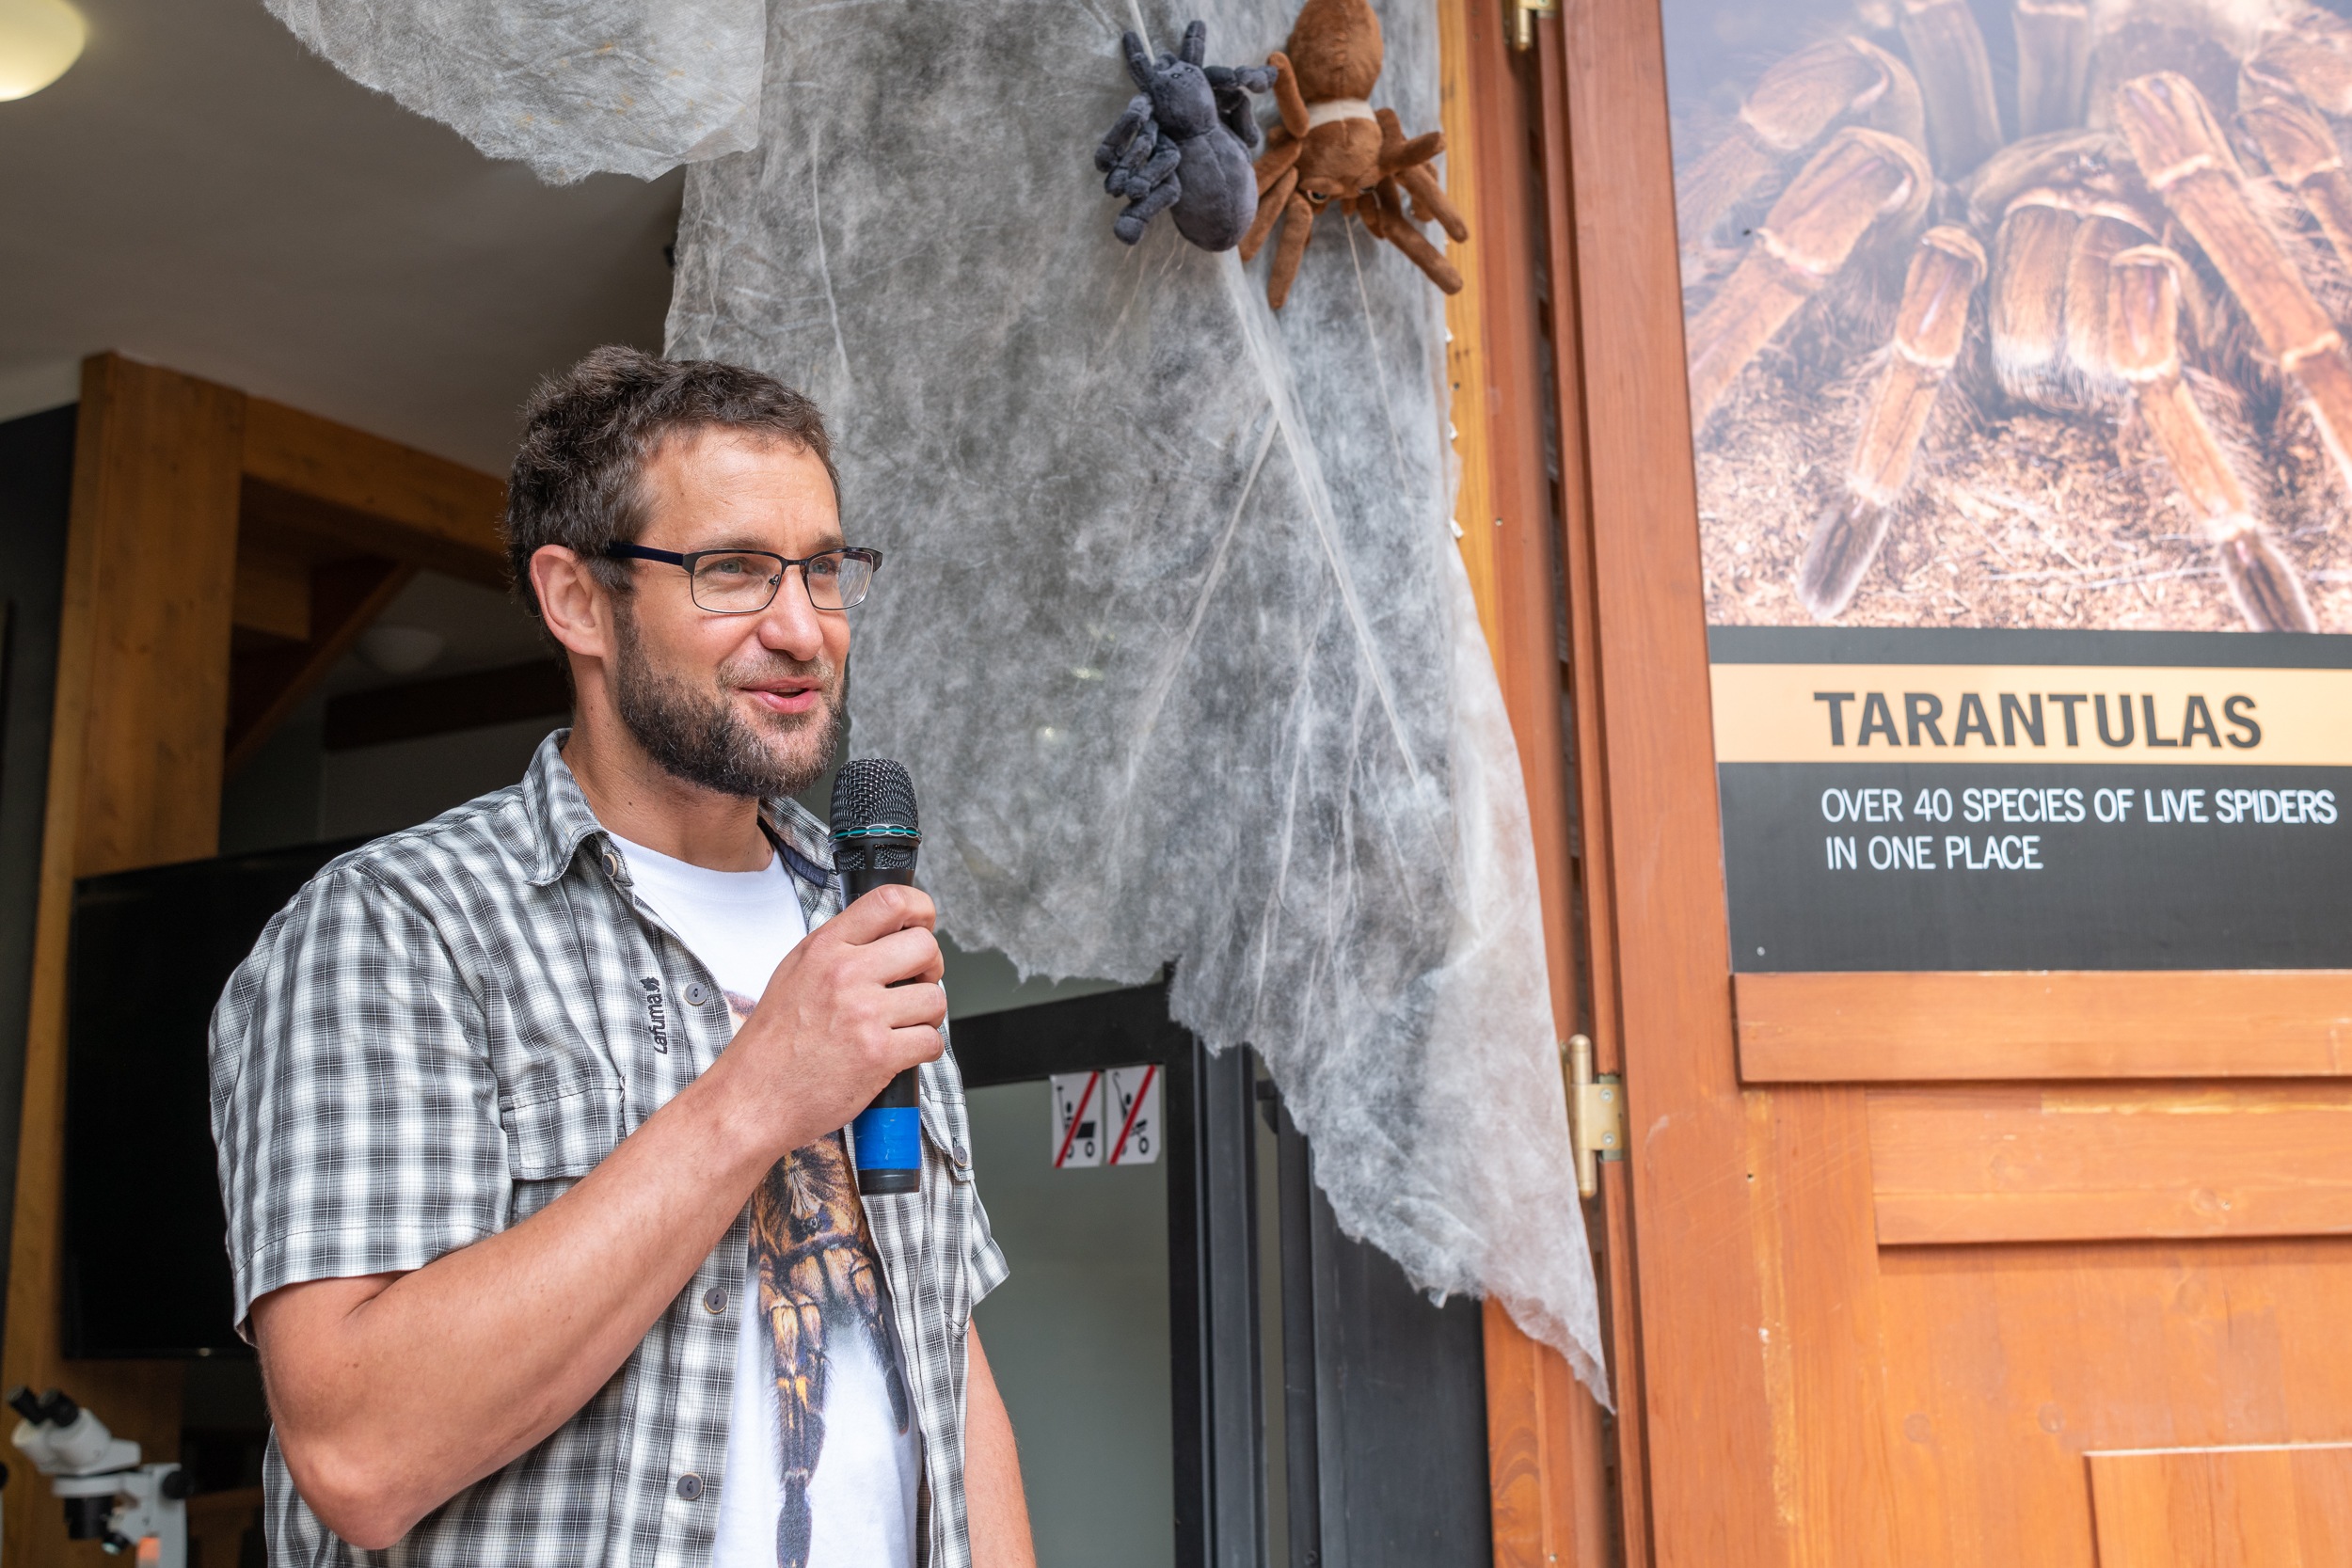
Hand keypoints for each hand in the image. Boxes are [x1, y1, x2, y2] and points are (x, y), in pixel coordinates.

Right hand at [712, 883, 945, 1160]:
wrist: (752, 1097)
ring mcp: (864, 1014)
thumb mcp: (794, 972)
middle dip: (930, 967)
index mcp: (826, 948)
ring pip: (935, 998)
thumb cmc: (771, 1043)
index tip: (922, 924)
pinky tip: (898, 1051)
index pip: (890, 901)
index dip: (920, 909)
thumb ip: (839, 948)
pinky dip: (923, 1049)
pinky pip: (933, 1041)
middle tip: (916, 983)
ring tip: (900, 1025)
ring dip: (927, 1015)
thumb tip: (886, 933)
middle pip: (925, 946)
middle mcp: (846, 974)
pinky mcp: (879, 1054)